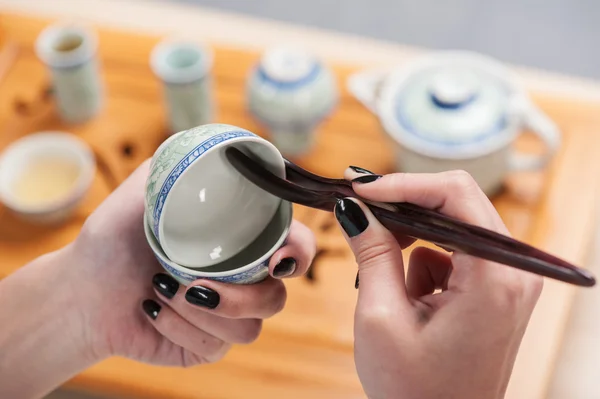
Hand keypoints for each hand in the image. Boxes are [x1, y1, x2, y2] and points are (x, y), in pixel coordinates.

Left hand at [65, 159, 316, 365]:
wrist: (82, 293)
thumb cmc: (111, 242)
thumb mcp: (139, 195)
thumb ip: (174, 168)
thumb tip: (210, 144)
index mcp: (238, 243)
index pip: (293, 247)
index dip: (299, 253)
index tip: (276, 257)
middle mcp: (240, 281)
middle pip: (278, 297)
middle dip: (244, 295)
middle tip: (200, 282)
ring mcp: (226, 317)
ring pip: (249, 328)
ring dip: (201, 311)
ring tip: (161, 288)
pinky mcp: (208, 346)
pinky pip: (216, 346)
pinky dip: (179, 327)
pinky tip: (153, 309)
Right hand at [336, 168, 542, 398]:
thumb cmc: (414, 391)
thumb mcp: (381, 317)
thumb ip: (371, 253)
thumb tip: (353, 206)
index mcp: (494, 278)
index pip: (455, 195)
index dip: (403, 183)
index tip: (359, 188)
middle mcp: (512, 273)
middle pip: (456, 204)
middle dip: (403, 208)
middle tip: (359, 216)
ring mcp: (506, 281)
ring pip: (450, 226)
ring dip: (410, 240)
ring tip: (384, 278)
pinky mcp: (493, 289)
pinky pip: (452, 253)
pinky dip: (422, 264)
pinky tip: (407, 299)